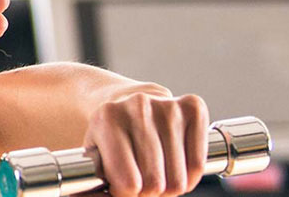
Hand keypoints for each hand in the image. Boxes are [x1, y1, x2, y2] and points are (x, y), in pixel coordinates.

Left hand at [82, 92, 210, 196]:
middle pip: (154, 183)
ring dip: (169, 187)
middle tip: (141, 184)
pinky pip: (198, 164)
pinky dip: (189, 177)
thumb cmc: (110, 135)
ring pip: (179, 179)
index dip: (125, 194)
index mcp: (107, 119)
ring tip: (156, 174)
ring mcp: (168, 107)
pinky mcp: (193, 108)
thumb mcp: (92, 155)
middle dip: (148, 193)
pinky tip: (174, 168)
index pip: (128, 183)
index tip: (121, 189)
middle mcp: (138, 107)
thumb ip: (90, 183)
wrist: (127, 101)